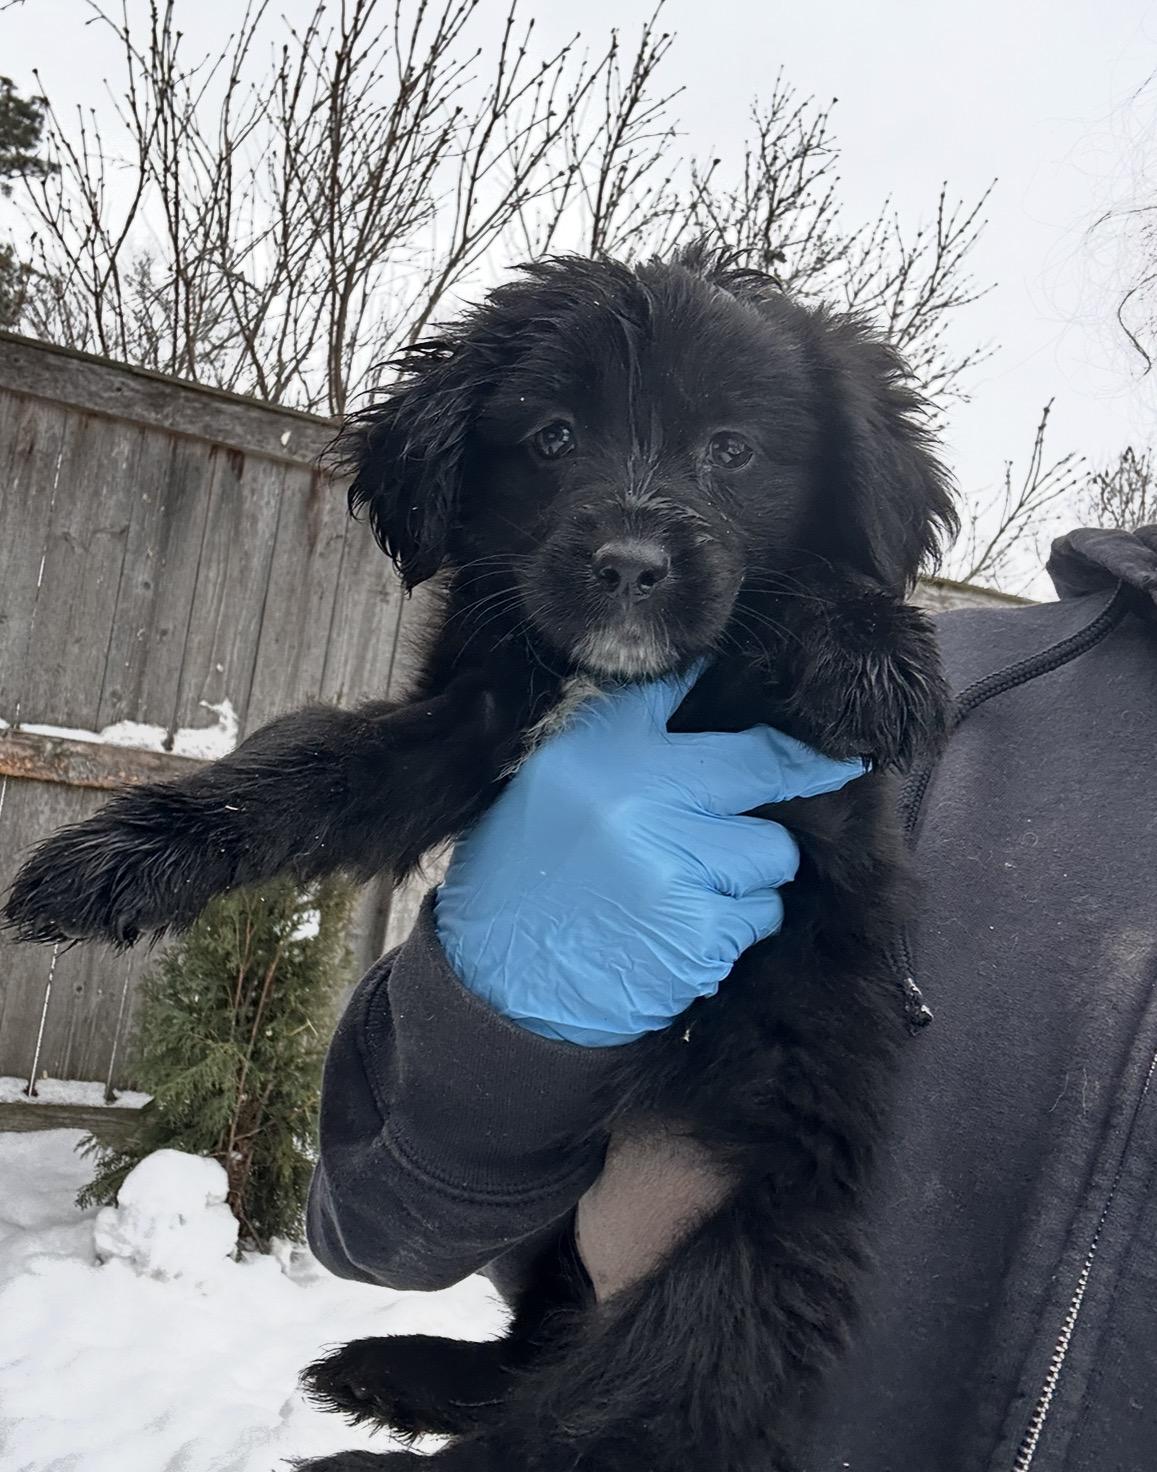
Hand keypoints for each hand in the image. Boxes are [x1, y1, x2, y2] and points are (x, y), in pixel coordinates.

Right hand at [435, 671, 864, 1045]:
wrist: (499, 986)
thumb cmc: (523, 883)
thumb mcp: (544, 788)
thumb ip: (616, 748)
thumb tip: (702, 707)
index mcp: (591, 749)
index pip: (675, 686)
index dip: (724, 677)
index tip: (774, 684)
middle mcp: (634, 793)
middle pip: (759, 765)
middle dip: (798, 772)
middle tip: (838, 767)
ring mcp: (671, 861)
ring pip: (771, 849)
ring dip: (752, 870)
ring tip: (697, 885)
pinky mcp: (698, 928)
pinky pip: (760, 912)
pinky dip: (739, 923)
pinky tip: (689, 929)